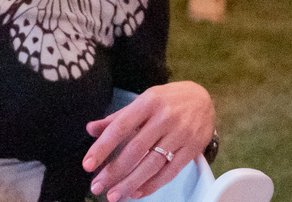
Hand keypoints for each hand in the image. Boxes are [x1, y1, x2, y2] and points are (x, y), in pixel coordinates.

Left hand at [83, 82, 214, 200]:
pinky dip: (152, 185)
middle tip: (97, 187)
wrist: (204, 99)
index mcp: (148, 101)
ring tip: (114, 195)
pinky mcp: (192, 148)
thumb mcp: (143, 101)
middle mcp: (164, 117)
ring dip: (130, 183)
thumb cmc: (167, 100)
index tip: (88, 164)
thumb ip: (118, 117)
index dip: (103, 147)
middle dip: (114, 171)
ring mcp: (180, 133)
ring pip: (152, 164)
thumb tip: (90, 129)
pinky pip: (170, 172)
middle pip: (135, 149)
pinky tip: (137, 192)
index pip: (121, 126)